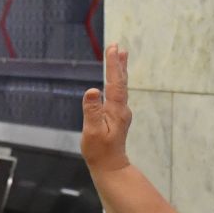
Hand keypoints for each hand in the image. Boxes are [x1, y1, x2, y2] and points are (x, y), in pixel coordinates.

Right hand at [80, 44, 131, 173]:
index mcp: (116, 110)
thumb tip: (92, 90)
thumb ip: (92, 111)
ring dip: (119, 70)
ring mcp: (121, 112)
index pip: (114, 83)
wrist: (110, 165)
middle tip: (117, 46)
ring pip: (121, 86)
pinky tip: (115, 79)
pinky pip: (118, 93)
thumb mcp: (92, 131)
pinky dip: (117, 81)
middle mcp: (121, 108)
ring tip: (120, 55)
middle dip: (118, 63)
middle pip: (121, 82)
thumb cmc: (99, 150)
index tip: (112, 49)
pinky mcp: (117, 116)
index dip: (113, 66)